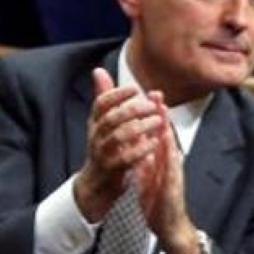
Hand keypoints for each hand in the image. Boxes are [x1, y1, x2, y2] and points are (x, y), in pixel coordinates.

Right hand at [75, 67, 163, 221]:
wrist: (97, 182)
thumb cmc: (104, 147)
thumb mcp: (102, 122)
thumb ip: (105, 98)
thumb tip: (98, 71)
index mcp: (95, 122)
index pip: (101, 103)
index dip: (117, 93)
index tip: (135, 88)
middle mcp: (96, 135)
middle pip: (111, 118)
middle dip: (132, 109)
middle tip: (152, 105)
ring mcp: (103, 152)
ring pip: (119, 136)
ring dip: (140, 127)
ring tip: (158, 121)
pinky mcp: (112, 169)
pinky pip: (126, 158)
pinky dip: (141, 149)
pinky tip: (155, 142)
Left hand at [134, 94, 204, 253]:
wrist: (169, 227)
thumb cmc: (159, 203)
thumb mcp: (148, 177)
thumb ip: (144, 160)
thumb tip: (138, 145)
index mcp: (161, 162)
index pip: (158, 134)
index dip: (153, 115)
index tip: (148, 95)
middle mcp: (170, 165)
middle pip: (166, 135)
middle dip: (162, 115)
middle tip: (156, 93)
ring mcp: (174, 175)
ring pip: (170, 148)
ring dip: (167, 130)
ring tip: (162, 112)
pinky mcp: (174, 187)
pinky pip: (172, 169)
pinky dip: (169, 156)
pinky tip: (167, 145)